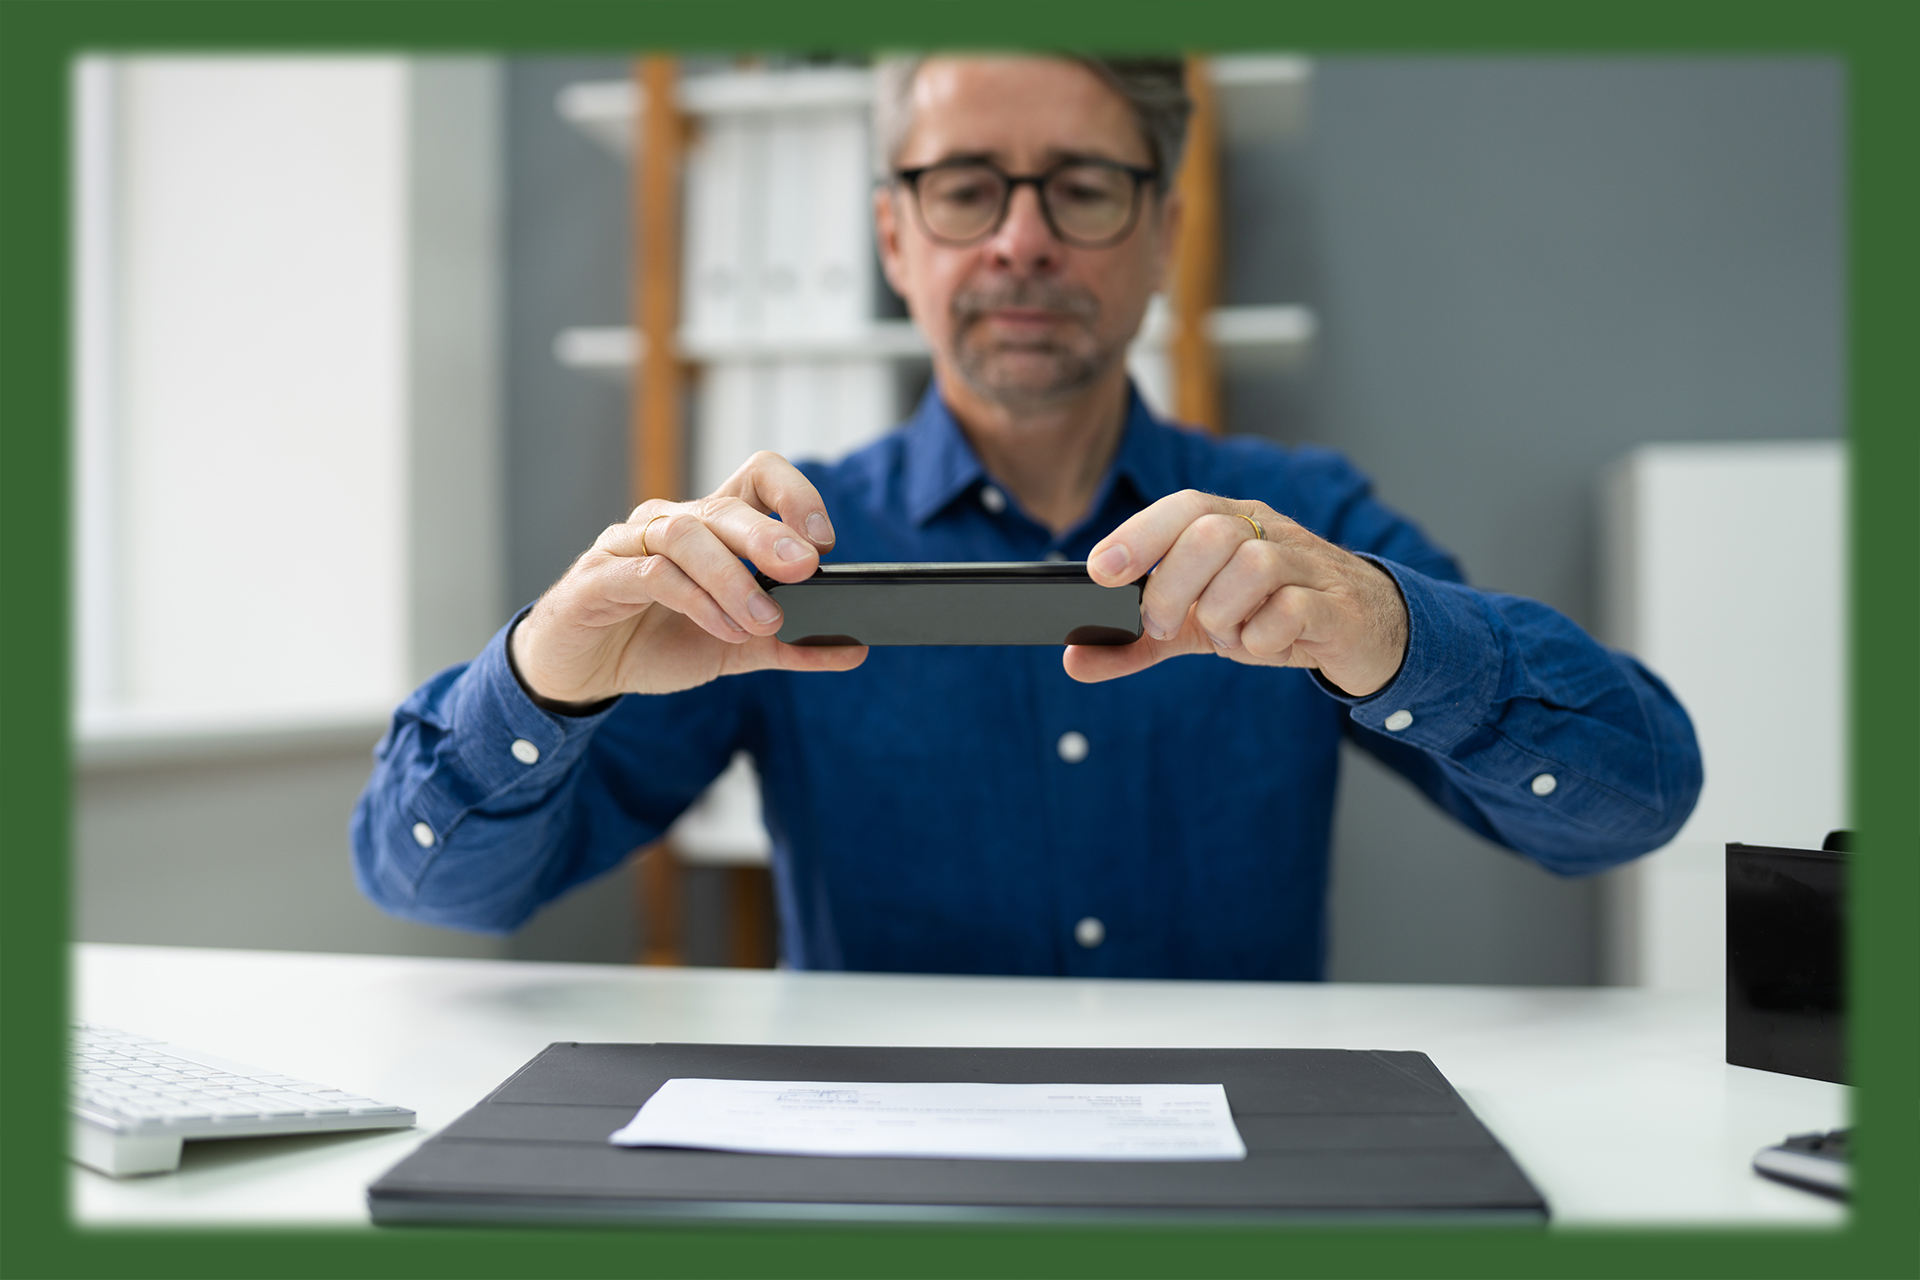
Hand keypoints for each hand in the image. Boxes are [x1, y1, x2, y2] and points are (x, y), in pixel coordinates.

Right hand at [509, 452, 865, 707]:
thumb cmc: (653, 641)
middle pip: (725, 506)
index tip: (825, 541)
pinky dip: (695, 601)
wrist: (578, 671)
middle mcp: (669, 523)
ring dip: (732, 578)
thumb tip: (855, 648)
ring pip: (687, 535)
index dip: (794, 496)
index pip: (755, 477)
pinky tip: (724, 629)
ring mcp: (630, 546)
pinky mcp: (599, 578)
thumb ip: (791, 646)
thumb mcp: (736, 647)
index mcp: (709, 528)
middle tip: (806, 569)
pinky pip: (651, 574)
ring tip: (765, 619)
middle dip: (769, 536)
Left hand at [1064, 490, 1407, 696]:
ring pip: (1250, 565)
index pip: (1183, 506)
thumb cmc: (1271, 615)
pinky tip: (1264, 644)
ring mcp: (1305, 564)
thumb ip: (1135, 642)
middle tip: (1164, 625)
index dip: (1138, 535)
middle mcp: (1269, 531)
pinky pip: (1290, 609)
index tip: (1101, 573)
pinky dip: (1263, 636)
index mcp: (1232, 522)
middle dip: (1172, 587)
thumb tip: (1073, 661)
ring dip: (1222, 612)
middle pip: (1209, 533)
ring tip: (1228, 634)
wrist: (1362, 632)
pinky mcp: (1334, 604)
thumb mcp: (1197, 627)